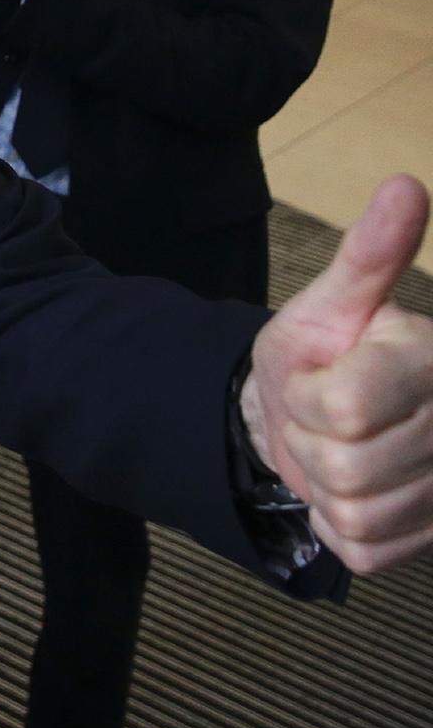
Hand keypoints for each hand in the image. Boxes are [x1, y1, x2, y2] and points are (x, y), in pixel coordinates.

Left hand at [245, 176, 432, 572]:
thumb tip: (404, 183)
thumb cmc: (320, 350)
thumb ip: (370, 253)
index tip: (320, 375)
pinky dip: (332, 520)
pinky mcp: (425, 542)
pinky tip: (348, 488)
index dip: (310, 393)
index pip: (347, 407)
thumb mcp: (330, 301)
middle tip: (321, 415)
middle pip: (345, 463)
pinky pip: (357, 544)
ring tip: (336, 446)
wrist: (306, 417)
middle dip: (309, 437)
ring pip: (352, 507)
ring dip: (318, 479)